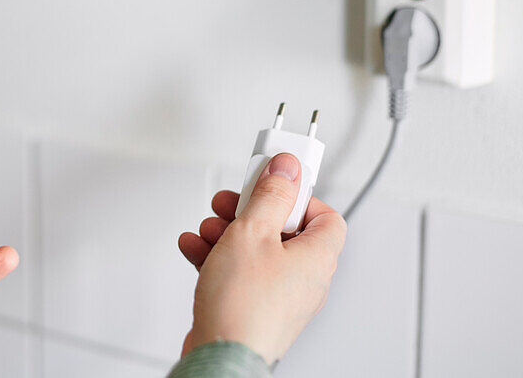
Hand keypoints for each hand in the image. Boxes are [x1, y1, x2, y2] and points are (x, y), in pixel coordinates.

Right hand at [176, 153, 345, 364]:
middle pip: (283, 229)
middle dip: (250, 211)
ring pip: (257, 251)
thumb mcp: (254, 231)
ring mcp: (279, 296)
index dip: (299, 195)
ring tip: (208, 229)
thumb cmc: (244, 305)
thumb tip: (287, 167)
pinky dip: (218, 258)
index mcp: (317, 257)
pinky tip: (196, 249)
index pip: (326, 215)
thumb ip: (270, 194)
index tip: (273, 182)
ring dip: (228, 233)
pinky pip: (240, 272)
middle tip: (231, 203)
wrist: (221, 355)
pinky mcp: (254, 307)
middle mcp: (304, 279)